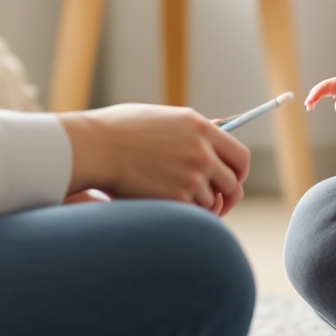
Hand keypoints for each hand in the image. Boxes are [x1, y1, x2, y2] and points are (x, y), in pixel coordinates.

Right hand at [59, 105, 249, 215]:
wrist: (96, 147)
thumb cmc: (120, 132)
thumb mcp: (163, 120)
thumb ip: (191, 133)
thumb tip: (213, 142)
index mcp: (201, 128)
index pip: (240, 156)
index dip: (239, 172)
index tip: (232, 180)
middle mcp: (202, 152)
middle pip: (233, 184)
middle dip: (226, 197)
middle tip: (216, 204)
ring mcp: (191, 176)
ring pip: (211, 203)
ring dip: (198, 206)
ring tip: (174, 199)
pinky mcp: (177, 198)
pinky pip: (194, 215)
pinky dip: (184, 215)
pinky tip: (167, 207)